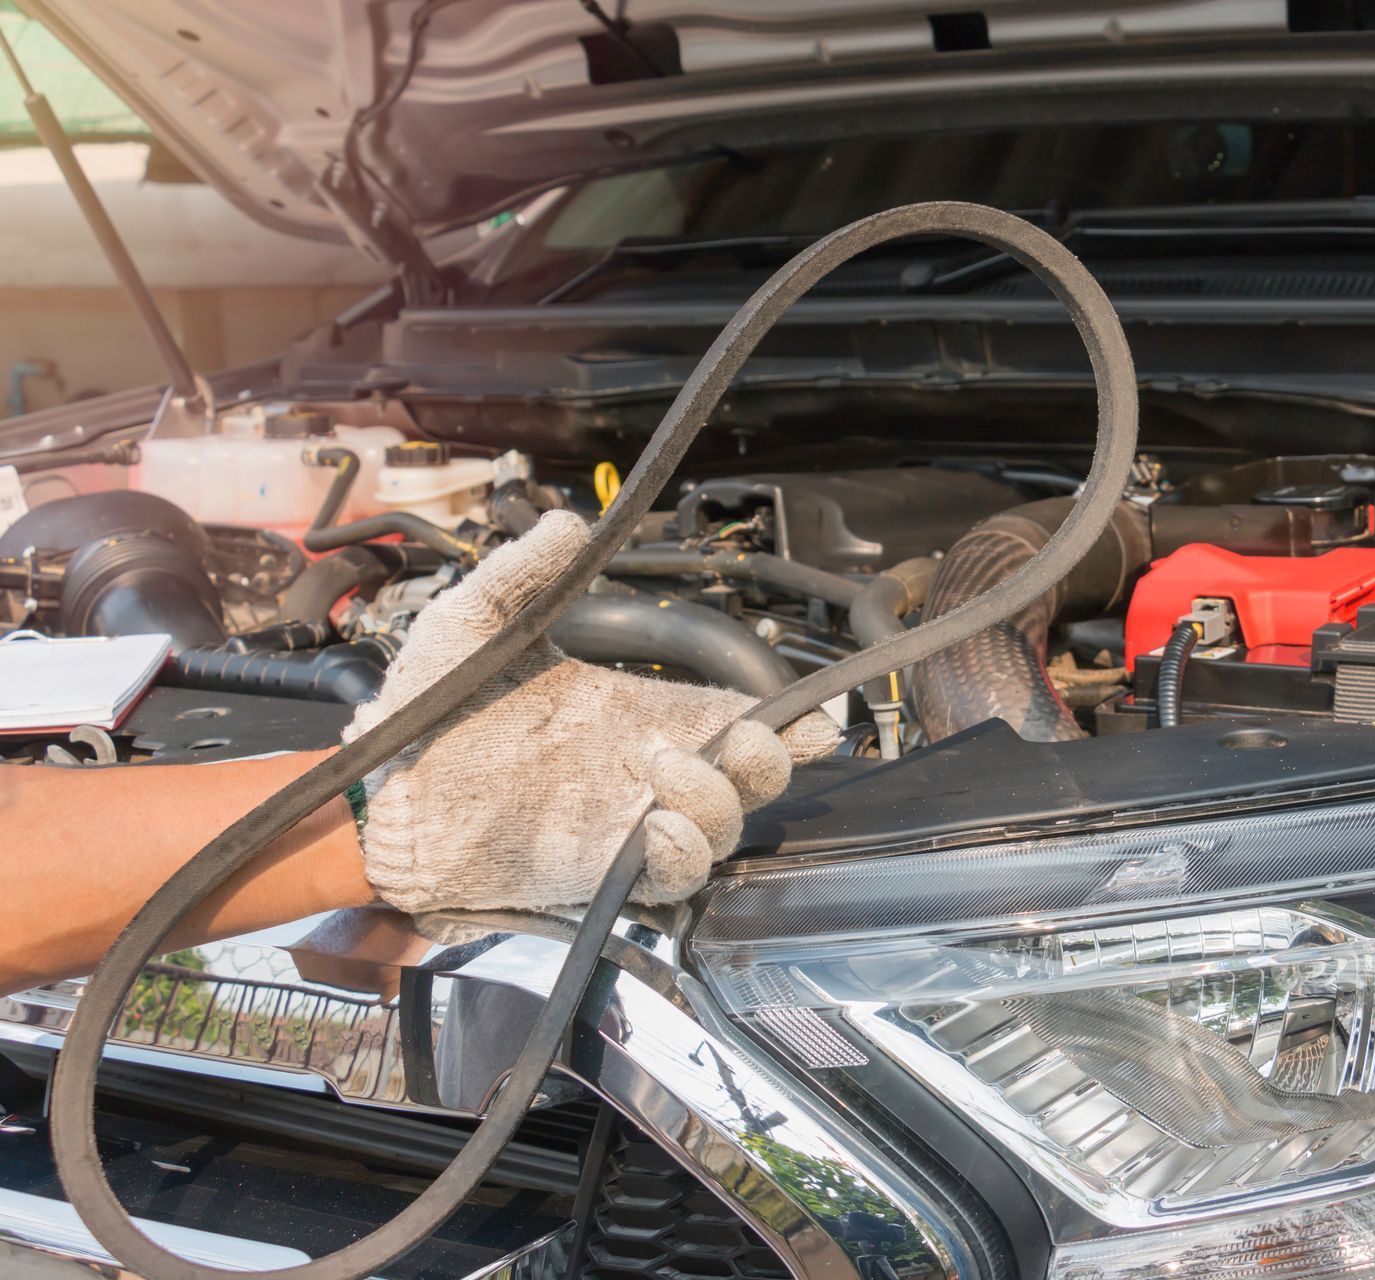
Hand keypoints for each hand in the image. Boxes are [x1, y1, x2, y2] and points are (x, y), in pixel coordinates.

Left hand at [343, 512, 839, 913]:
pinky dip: (683, 855)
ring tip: (660, 768)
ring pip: (723, 827)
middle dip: (772, 757)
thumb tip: (569, 521)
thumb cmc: (426, 711)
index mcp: (635, 711)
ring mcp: (626, 823)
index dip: (785, 721)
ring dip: (716, 798)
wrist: (376, 789)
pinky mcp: (599, 872)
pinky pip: (673, 878)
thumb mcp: (476, 621)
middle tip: (746, 737)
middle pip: (752, 776)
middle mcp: (644, 770)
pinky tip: (654, 826)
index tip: (817, 716)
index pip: (733, 719)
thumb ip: (524, 572)